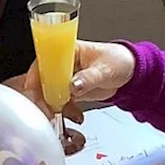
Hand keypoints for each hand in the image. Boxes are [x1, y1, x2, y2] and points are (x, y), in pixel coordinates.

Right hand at [21, 40, 135, 122]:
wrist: (130, 74)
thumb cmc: (118, 61)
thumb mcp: (105, 69)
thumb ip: (89, 78)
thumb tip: (73, 85)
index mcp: (69, 50)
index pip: (45, 60)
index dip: (36, 74)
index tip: (33, 88)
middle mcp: (63, 63)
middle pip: (42, 79)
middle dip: (41, 95)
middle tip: (46, 108)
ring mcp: (66, 78)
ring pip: (49, 93)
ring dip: (52, 106)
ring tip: (60, 115)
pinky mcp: (70, 91)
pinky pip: (61, 102)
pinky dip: (64, 111)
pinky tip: (74, 115)